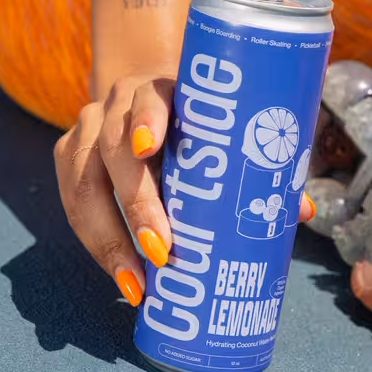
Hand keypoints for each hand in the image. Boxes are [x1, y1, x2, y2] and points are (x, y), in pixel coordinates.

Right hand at [54, 75, 318, 305]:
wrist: (145, 96)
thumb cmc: (197, 123)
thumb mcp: (223, 131)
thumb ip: (258, 164)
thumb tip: (301, 212)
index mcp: (159, 89)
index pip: (147, 98)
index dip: (146, 119)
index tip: (149, 147)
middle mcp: (115, 105)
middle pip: (112, 151)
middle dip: (135, 206)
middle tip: (162, 253)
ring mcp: (86, 130)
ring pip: (81, 183)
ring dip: (106, 238)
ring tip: (135, 282)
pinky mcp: (70, 157)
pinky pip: (72, 202)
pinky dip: (94, 243)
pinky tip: (119, 274)